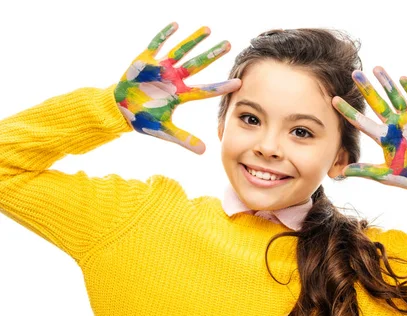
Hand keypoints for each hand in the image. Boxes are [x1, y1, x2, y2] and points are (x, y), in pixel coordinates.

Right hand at [114, 22, 240, 154]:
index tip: (239, 83)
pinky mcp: (145, 60)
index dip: (221, 88)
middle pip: (197, 65)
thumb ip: (184, 139)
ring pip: (181, 52)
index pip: (205, 90)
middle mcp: (174, 79)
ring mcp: (161, 68)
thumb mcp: (164, 131)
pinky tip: (176, 25)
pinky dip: (164, 36)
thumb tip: (204, 152)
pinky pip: (156, 45)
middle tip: (229, 45)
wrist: (120, 110)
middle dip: (212, 55)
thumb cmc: (144, 119)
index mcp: (180, 95)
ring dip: (193, 41)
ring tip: (209, 29)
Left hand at [332, 67, 406, 190]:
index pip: (361, 121)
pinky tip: (402, 78)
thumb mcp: (385, 175)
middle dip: (366, 89)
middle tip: (354, 73)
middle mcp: (394, 125)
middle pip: (377, 103)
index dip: (348, 111)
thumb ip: (366, 171)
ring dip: (387, 83)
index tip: (334, 100)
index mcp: (383, 137)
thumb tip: (343, 172)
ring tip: (376, 68)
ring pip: (395, 97)